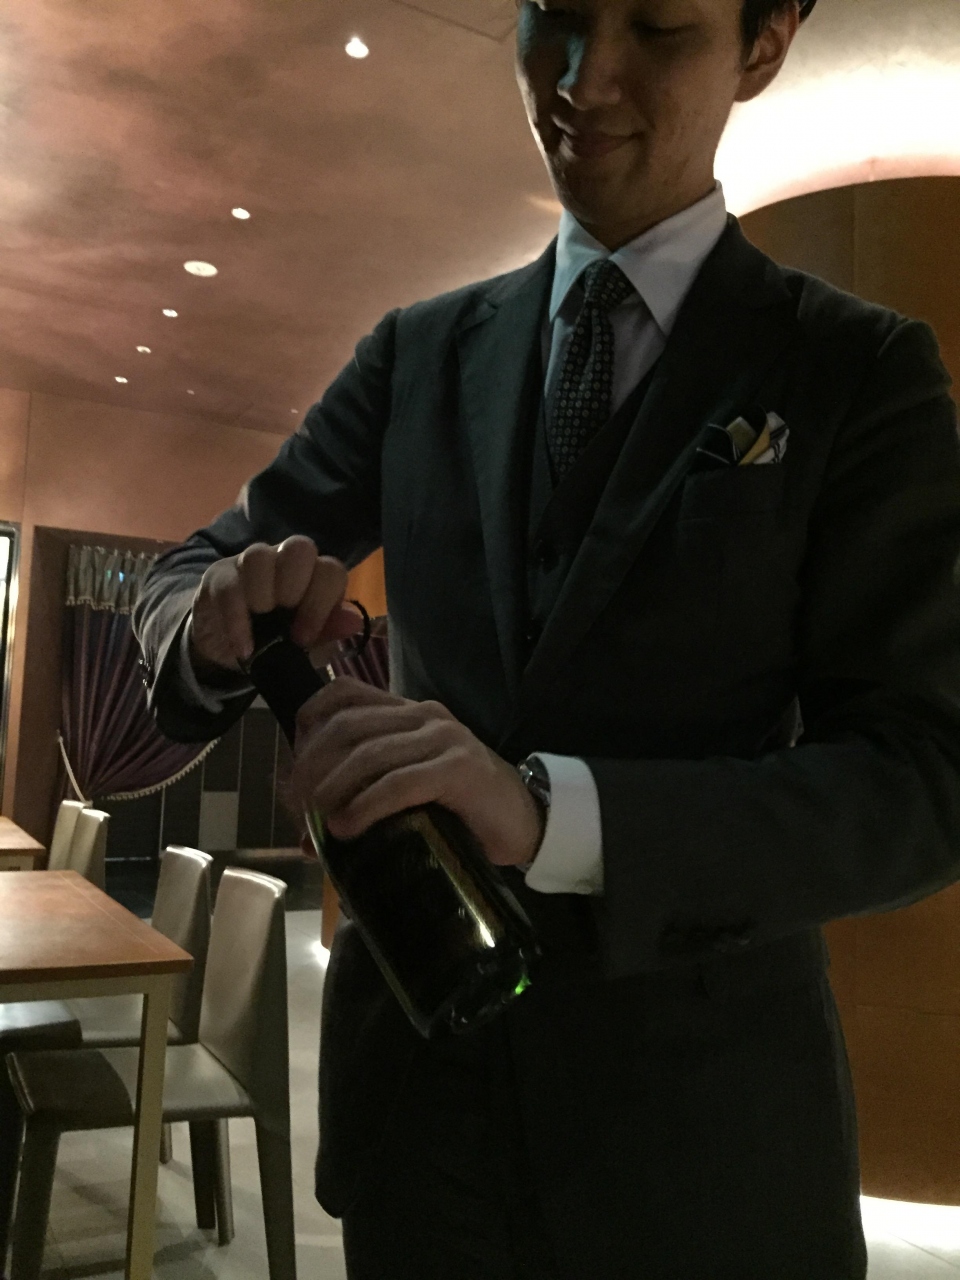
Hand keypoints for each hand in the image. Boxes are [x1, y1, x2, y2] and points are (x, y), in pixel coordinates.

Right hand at [189, 535, 362, 674]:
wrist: (232, 652)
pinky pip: (228, 585)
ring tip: (259, 634)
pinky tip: (242, 647)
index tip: (304, 637)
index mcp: (314, 577)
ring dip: (262, 597)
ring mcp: (251, 564)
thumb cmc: (279, 644)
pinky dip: (235, 619)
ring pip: (259, 556)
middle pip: (299, 547)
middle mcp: (285, 561)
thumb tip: (354, 620)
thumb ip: (329, 633)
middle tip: (283, 624)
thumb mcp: (307, 648)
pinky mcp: (220, 575)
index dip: (321, 602)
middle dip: (294, 587)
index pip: (330, 570)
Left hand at [287, 678, 545, 867]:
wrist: (527, 820)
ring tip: (316, 820)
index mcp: (408, 711)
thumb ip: (366, 791)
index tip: (294, 768)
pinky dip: (366, 805)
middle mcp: (424, 715)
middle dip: (310, 766)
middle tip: (297, 805)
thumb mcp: (409, 787)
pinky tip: (347, 827)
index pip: (343, 693)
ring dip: (332, 789)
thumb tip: (306, 833)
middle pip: (346, 725)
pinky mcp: (460, 769)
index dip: (308, 724)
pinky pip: (400, 782)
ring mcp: (444, 739)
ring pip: (368, 753)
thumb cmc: (462, 808)